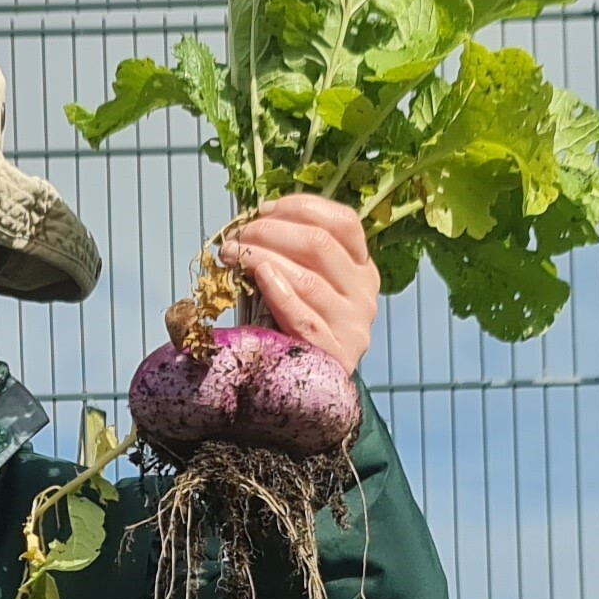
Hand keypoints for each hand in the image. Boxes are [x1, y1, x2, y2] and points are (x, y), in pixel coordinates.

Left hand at [224, 196, 380, 373]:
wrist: (312, 391)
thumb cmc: (298, 329)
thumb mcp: (306, 285)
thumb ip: (295, 255)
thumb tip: (256, 220)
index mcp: (362, 269)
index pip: (344, 222)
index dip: (302, 207)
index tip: (263, 209)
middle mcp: (364, 294)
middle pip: (321, 244)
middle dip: (272, 232)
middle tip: (239, 236)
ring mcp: (353, 326)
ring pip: (308, 278)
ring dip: (262, 258)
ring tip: (234, 255)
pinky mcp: (335, 354)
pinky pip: (303, 317)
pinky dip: (278, 292)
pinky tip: (259, 276)